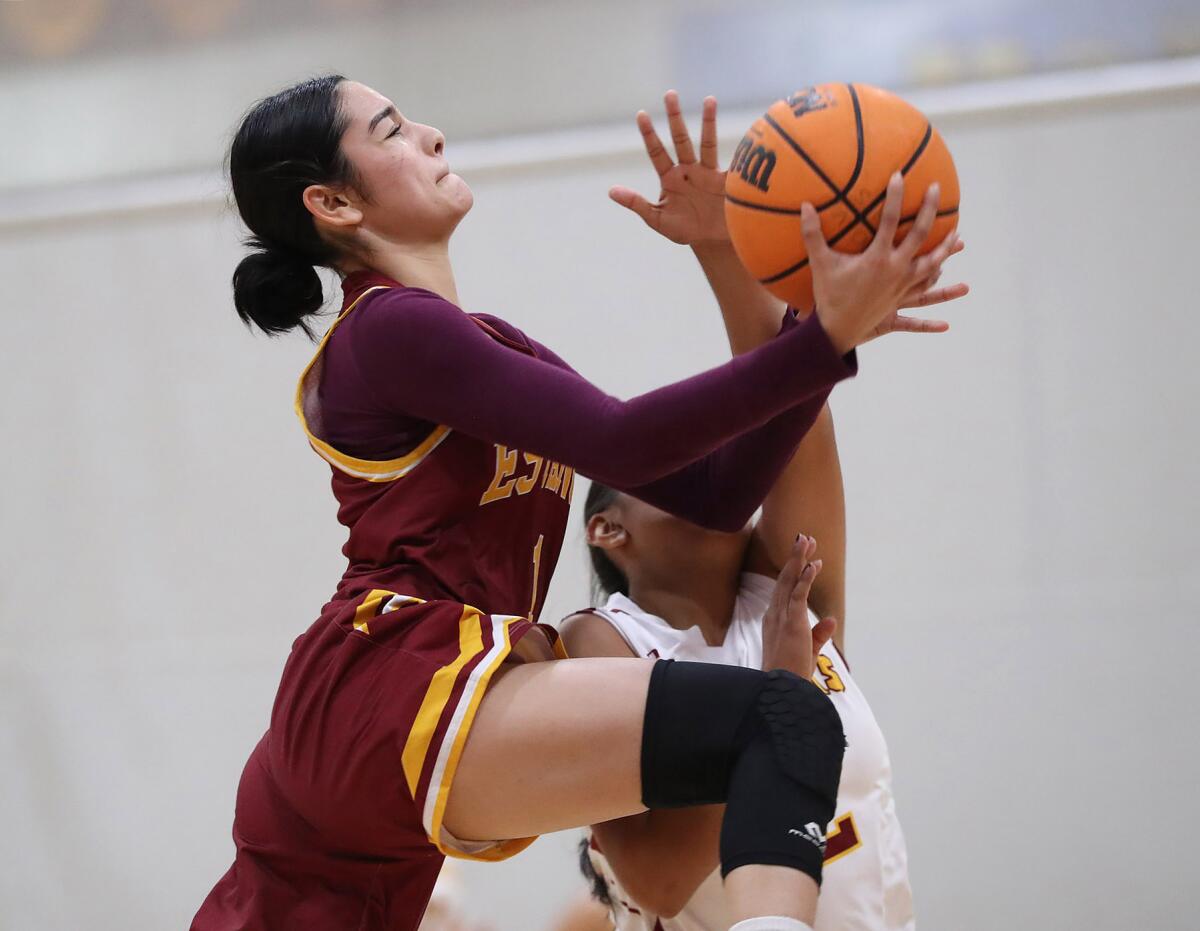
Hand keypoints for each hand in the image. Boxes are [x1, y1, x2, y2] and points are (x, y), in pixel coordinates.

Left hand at [609, 90, 728, 244]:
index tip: (640, 114)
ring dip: (708, 121)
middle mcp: (688, 169)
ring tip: (709, 100)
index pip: (656, 152)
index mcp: (669, 178)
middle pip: (680, 139)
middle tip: (669, 94)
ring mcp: (708, 172)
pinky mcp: (726, 181)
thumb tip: (611, 191)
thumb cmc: (684, 230)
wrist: (711, 241)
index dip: (648, 134)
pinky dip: (737, 148)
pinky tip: (742, 131)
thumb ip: (636, 203)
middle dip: (674, 118)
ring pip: (707, 142)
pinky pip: (732, 162)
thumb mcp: (657, 219)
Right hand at [761, 534, 837, 678]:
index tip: (805, 557)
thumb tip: (831, 620)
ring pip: (789, 581)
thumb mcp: (808, 651)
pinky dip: (806, 578)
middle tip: (804, 538)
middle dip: (795, 558)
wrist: (782, 689)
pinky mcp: (793, 622)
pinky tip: (814, 564)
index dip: (793, 571)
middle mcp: (775, 614)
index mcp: (775, 620)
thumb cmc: (790, 674)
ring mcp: (782, 617)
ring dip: (799, 560)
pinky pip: (799, 595)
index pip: (784, 589)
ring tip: (807, 541)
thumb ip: (819, 634)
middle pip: (784, 579)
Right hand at [803, 174, 968, 352]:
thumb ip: (812, 234)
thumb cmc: (827, 295)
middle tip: (936, 190)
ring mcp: (902, 288)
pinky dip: (936, 302)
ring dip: (946, 250)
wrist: (833, 331)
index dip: (895, 196)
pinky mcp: (900, 303)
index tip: (899, 175)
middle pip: (920, 236)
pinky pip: (922, 302)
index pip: (890, 220)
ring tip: (959, 238)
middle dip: (930, 211)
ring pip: (931, 266)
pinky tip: (947, 320)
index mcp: (877, 258)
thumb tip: (804, 206)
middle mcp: (896, 270)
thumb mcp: (820, 263)